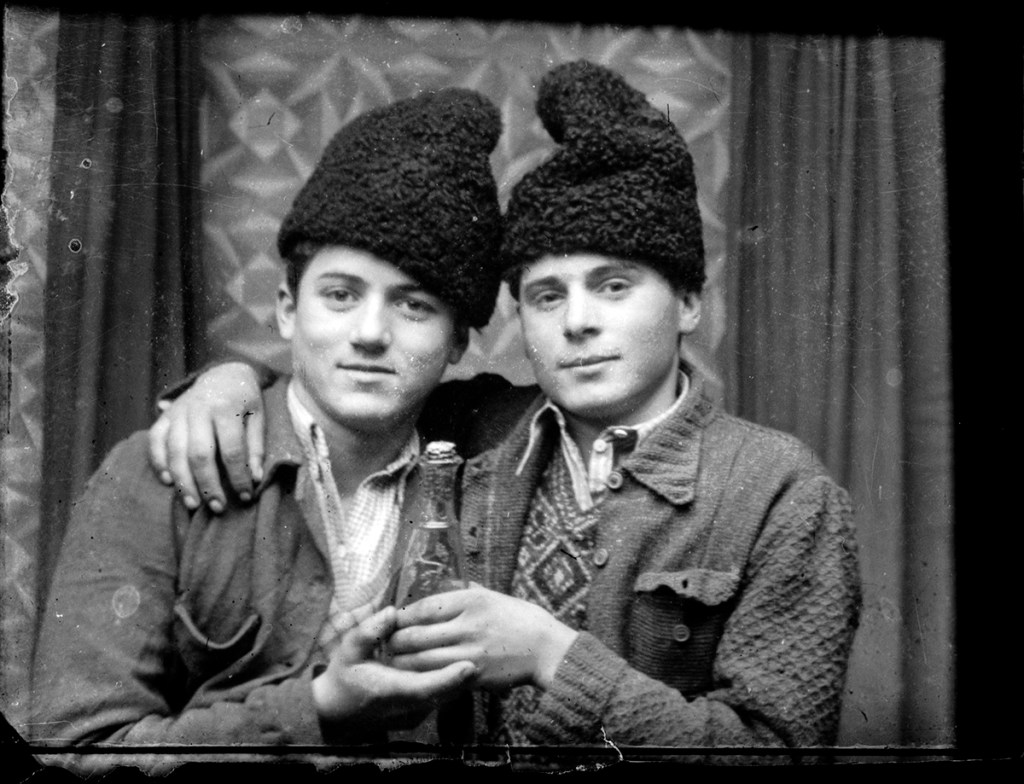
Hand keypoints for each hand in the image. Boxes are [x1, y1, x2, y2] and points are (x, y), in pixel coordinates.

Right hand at [147, 361, 264, 512]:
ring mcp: (178, 412)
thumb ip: (256, 447)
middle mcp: (198, 409)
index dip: (238, 476)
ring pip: (174, 451)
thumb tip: (256, 478)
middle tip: (217, 507)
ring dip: (183, 481)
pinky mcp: (165, 415)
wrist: (223, 372)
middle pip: (199, 454)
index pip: (232, 449)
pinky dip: (159, 462)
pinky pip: (155, 440)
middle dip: (208, 484)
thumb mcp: (258, 416)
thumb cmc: (245, 399)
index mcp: (226, 408)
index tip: (245, 496)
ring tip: (193, 504)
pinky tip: (168, 482)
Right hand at [312, 604, 476, 729]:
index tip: (469, 665)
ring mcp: (413, 716)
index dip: (448, 679)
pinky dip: (453, 684)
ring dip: (462, 681)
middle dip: (466, 678)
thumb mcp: (349, 649)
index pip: (424, 689)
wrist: (337, 712)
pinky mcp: (418, 717)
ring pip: (445, 699)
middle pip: (444, 695)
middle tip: (486, 655)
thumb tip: (391, 613)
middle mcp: (405, 709)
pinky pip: (441, 700)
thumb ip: (368, 632)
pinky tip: (465, 665)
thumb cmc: (344, 676)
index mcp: (388, 691)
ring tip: (481, 655)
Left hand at [388, 586, 578, 691]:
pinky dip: (423, 679)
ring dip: (403, 663)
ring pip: (421, 660)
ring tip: (394, 662)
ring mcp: (469, 652)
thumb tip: (449, 583)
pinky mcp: (473, 675)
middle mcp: (467, 625)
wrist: (548, 649)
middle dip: (395, 641)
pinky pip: (438, 678)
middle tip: (386, 643)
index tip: (392, 619)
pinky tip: (415, 678)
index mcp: (471, 600)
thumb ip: (470, 592)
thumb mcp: (495, 596)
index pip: (424, 607)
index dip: (402, 615)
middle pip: (415, 634)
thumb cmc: (523, 620)